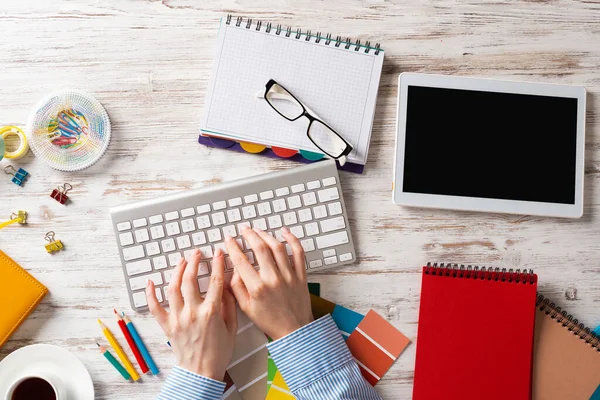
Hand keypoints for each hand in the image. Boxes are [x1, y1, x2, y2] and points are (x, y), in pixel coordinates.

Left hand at [146, 248, 236, 380]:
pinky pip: (155, 307)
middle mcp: (192, 313)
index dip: (217, 264)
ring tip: (181, 261)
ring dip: (176, 271)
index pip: (215, 281)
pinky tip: (150, 282)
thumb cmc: (218, 353)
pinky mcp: (167, 325)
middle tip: (196, 253)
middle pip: (190, 280)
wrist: (201, 372)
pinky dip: (150, 293)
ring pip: (173, 288)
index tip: (218, 253)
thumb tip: (227, 287)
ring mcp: (178, 318)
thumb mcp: (232, 328)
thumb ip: (230, 305)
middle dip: (193, 262)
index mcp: (211, 313)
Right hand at [225, 226, 312, 339]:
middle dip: (249, 235)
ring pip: (277, 247)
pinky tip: (284, 231)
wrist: (294, 330)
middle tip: (243, 229)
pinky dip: (292, 239)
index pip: (241, 260)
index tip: (229, 240)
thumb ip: (236, 288)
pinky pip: (298, 252)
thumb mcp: (246, 308)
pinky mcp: (300, 275)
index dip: (233, 247)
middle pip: (259, 248)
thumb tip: (233, 270)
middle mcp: (273, 279)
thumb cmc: (270, 321)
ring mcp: (289, 275)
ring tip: (258, 230)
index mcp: (257, 288)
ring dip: (266, 235)